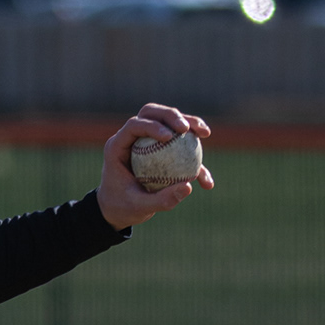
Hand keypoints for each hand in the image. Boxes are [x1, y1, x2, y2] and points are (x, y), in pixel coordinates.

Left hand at [97, 104, 214, 229]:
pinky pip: (179, 145)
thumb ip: (161, 199)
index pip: (134, 125)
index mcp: (118, 146)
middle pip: (152, 113)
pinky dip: (194, 156)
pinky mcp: (160, 148)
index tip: (170, 136)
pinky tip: (206, 178)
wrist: (118, 211)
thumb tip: (189, 186)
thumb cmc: (122, 208)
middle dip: (171, 115)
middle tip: (187, 128)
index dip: (152, 125)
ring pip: (168, 122)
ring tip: (205, 133)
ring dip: (189, 123)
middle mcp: (131, 138)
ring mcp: (146, 140)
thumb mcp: (139, 207)